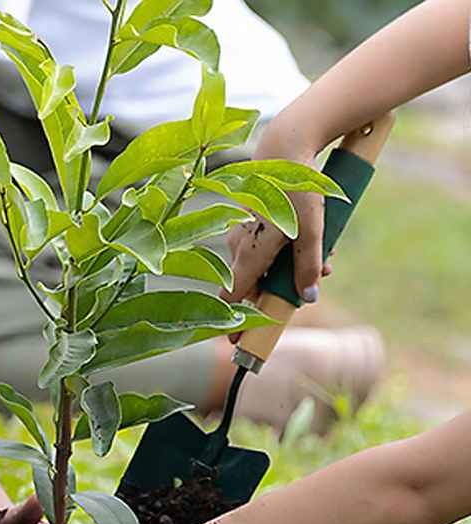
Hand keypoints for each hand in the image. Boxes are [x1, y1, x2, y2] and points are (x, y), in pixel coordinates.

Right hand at [222, 123, 329, 306]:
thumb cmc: (295, 190)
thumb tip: (307, 297)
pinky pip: (269, 248)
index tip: (238, 344)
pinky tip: (314, 241)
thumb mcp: (312, 230)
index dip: (234, 323)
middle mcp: (239, 246)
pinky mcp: (254, 222)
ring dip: (291, 270)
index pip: (231, 298)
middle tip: (306, 293)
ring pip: (265, 265)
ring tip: (325, 263)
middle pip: (254, 285)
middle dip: (281, 293)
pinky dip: (288, 252)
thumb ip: (309, 266)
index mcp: (248, 254)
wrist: (285, 148)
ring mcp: (244, 233)